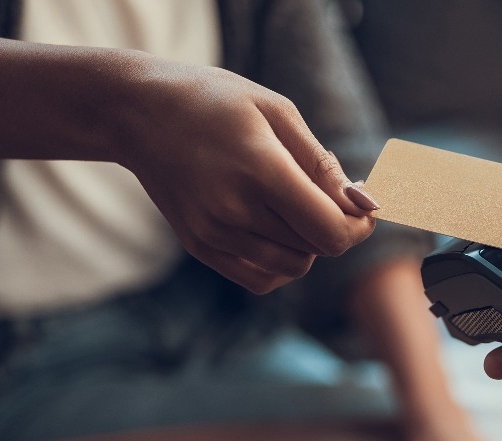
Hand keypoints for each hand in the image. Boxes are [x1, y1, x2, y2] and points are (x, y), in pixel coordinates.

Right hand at [118, 57, 377, 293]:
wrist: (137, 112)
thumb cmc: (216, 101)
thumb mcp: (277, 112)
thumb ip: (323, 165)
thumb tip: (365, 205)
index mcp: (260, 171)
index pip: (330, 231)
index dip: (360, 226)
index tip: (364, 205)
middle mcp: (234, 210)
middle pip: (316, 249)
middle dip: (337, 228)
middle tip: (329, 194)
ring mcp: (213, 234)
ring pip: (293, 267)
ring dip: (309, 245)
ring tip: (295, 206)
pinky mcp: (200, 246)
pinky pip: (262, 279)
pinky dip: (282, 263)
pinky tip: (278, 229)